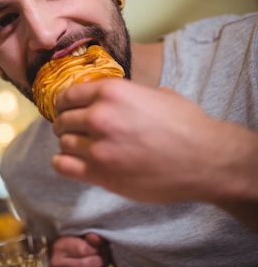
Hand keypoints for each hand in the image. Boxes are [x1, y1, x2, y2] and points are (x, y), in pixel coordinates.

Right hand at [50, 234, 109, 266]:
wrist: (64, 256)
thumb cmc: (74, 244)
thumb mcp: (82, 235)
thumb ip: (91, 236)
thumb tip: (97, 239)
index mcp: (59, 248)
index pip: (83, 250)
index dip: (98, 248)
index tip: (102, 247)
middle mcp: (58, 265)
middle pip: (86, 266)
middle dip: (100, 261)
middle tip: (105, 256)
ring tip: (102, 265)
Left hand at [52, 78, 257, 207]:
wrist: (204, 160)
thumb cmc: (187, 126)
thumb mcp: (157, 94)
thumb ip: (129, 95)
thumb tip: (117, 99)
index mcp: (112, 92)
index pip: (69, 94)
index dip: (65, 103)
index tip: (66, 108)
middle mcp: (100, 116)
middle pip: (63, 119)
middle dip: (65, 123)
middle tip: (72, 129)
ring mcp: (98, 147)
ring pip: (63, 142)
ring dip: (68, 144)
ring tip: (78, 147)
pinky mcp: (101, 174)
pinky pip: (63, 166)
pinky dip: (63, 163)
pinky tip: (71, 162)